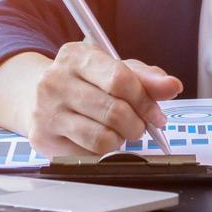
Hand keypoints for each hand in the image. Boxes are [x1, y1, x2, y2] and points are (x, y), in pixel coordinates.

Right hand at [27, 42, 181, 157]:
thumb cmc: (84, 82)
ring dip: (121, 141)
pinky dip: (101, 152)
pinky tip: (96, 139)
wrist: (38, 97)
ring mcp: (46, 111)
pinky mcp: (44, 139)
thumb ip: (145, 78)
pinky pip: (88, 155)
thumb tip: (173, 86)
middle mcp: (55, 81)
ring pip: (102, 138)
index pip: (119, 79)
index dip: (145, 100)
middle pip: (114, 111)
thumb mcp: (113, 70)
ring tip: (118, 132)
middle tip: (139, 127)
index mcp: (75, 56)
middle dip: (137, 124)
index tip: (157, 114)